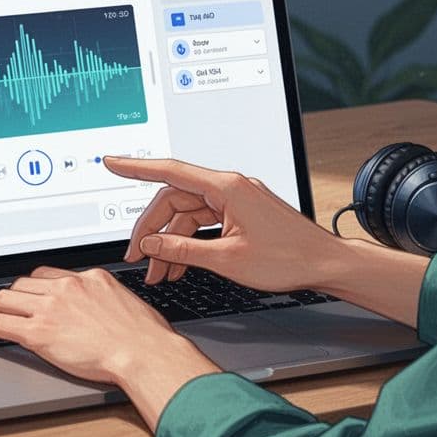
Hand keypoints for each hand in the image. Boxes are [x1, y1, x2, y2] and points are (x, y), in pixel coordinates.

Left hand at [0, 266, 209, 386]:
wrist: (145, 352)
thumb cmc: (147, 338)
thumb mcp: (130, 307)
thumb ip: (111, 304)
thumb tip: (111, 315)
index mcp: (90, 278)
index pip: (49, 275)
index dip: (32, 287)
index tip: (26, 296)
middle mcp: (67, 286)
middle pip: (24, 284)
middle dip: (9, 297)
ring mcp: (51, 307)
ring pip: (6, 298)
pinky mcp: (39, 331)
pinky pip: (0, 323)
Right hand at [103, 156, 343, 291]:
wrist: (325, 265)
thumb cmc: (288, 259)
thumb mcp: (227, 259)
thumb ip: (182, 249)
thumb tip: (150, 244)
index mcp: (226, 187)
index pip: (170, 171)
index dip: (136, 168)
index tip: (112, 163)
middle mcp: (229, 188)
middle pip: (174, 201)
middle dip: (152, 230)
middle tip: (136, 257)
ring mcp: (235, 201)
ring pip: (187, 217)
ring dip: (170, 244)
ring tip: (159, 274)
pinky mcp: (240, 214)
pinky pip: (203, 224)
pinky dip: (188, 244)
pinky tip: (179, 266)